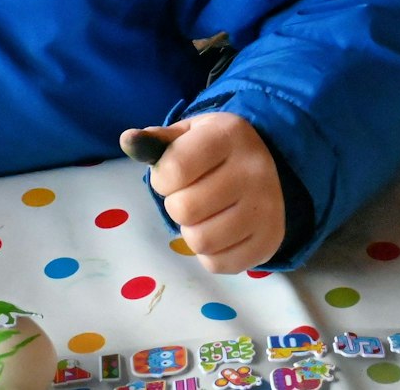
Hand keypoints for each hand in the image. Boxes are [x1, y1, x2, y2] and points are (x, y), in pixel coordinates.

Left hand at [128, 113, 282, 273]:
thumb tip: (129, 141)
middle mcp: (254, 169)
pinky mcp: (270, 240)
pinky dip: (209, 254)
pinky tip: (220, 232)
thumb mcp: (189, 135)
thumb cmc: (216, 151)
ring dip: (191, 231)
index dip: (162, 179)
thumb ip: (157, 141)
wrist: (268, 164)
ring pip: (201, 241)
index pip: (175, 169)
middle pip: (185, 209)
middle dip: (176, 206)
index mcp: (230, 135)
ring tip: (204, 215)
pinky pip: (218, 264)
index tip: (172, 176)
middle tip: (190, 195)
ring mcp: (267, 208)